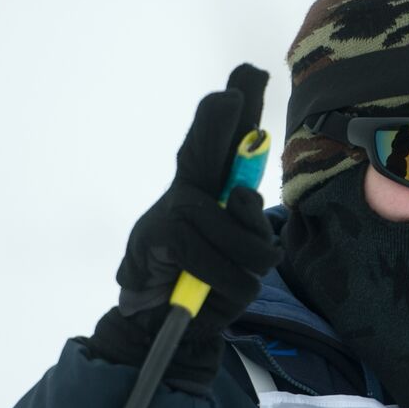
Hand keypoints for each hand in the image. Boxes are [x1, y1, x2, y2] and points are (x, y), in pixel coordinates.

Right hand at [85, 64, 282, 387]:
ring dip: (248, 262)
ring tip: (232, 278)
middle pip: (205, 150)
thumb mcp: (244, 255)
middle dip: (220, 121)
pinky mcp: (159, 237)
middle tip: (232, 93)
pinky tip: (212, 289)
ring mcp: (169, 213)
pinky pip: (216, 256)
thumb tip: (243, 192)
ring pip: (238, 230)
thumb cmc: (211, 285)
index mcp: (208, 193)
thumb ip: (248, 224)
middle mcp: (186, 194)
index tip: (248, 77)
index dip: (236, 113)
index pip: (223, 147)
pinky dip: (228, 280)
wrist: (167, 330)